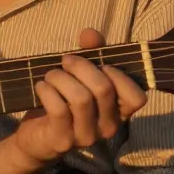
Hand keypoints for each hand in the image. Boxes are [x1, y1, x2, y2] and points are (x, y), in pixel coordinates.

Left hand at [10, 28, 146, 166]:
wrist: (36, 137)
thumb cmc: (63, 100)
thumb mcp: (80, 75)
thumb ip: (91, 53)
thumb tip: (90, 33)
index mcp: (119, 112)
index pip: (137, 98)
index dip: (120, 76)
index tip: (100, 64)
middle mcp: (108, 127)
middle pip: (103, 89)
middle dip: (81, 67)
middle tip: (66, 61)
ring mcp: (86, 136)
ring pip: (81, 98)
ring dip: (61, 78)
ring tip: (51, 75)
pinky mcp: (62, 140)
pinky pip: (59, 109)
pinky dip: (47, 91)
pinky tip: (41, 87)